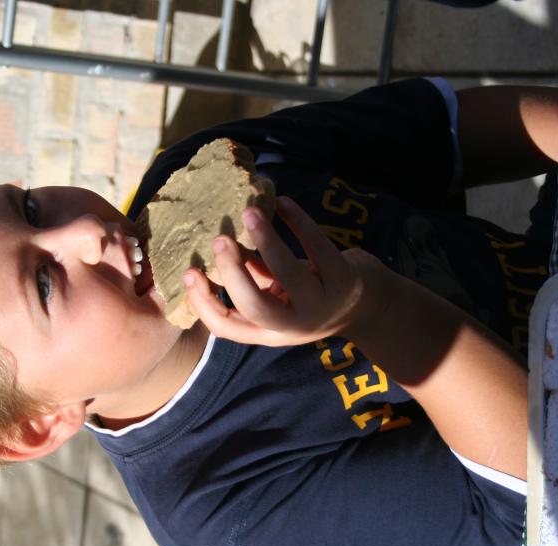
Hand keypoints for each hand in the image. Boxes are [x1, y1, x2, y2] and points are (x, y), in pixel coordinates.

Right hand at [183, 196, 387, 345]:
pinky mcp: (345, 280)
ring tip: (249, 211)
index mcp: (269, 331)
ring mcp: (322, 304)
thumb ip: (249, 276)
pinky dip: (298, 221)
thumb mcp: (277, 294)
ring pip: (288, 273)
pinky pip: (317, 246)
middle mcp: (293, 325)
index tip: (188, 270)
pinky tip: (283, 203)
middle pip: (254, 306)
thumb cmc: (310, 293)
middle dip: (233, 272)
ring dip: (266, 239)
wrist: (369, 306)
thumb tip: (215, 243)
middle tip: (219, 239)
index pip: (226, 326)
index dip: (203, 302)